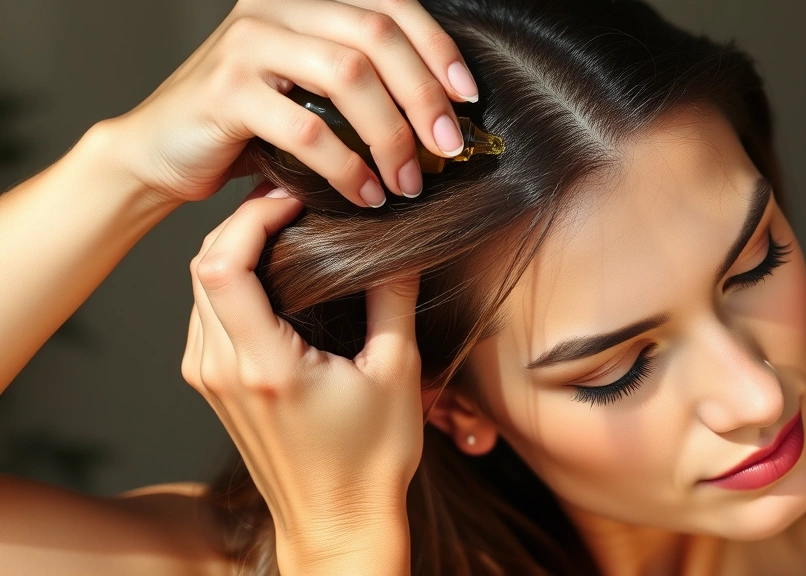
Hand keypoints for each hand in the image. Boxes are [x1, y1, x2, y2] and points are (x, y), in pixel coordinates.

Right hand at [107, 0, 477, 207]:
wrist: (160, 152)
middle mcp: (276, 7)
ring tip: (409, 182)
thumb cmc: (250, 129)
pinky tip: (366, 197)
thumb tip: (446, 116)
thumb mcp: (310, 96)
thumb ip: (363, 86)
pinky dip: (347, 168)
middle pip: (377, 36)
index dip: (438, 48)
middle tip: (449, 149)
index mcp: (305, 0)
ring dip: (391, 135)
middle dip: (424, 96)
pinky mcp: (226, 91)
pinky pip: (308, 129)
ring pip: (348, 75)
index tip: (468, 99)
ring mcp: (248, 44)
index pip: (390, 5)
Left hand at [180, 182, 423, 550]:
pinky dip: (229, 279)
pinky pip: (204, 314)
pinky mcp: (212, 387)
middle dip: (241, 221)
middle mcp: (223, 370)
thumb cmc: (370, 462)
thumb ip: (393, 300)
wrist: (335, 525)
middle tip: (290, 201)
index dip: (250, 218)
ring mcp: (210, 380)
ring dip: (233, 247)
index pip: (224, 266)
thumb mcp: (397, 375)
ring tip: (283, 227)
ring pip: (198, 286)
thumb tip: (399, 244)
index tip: (293, 199)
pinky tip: (270, 272)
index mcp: (265, 366)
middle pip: (202, 265)